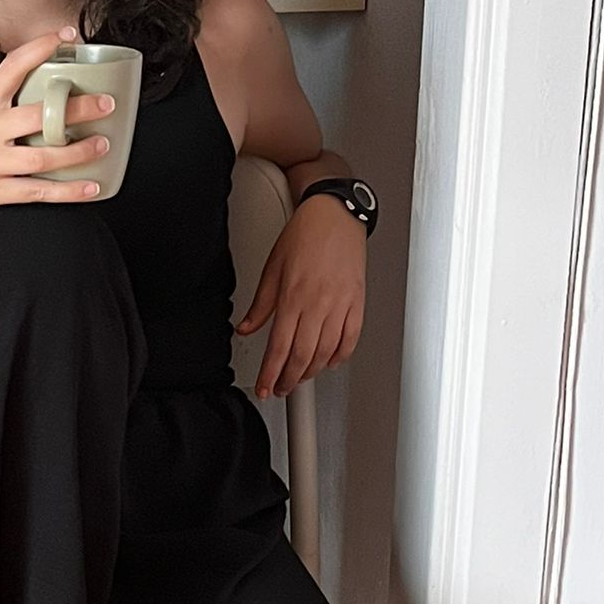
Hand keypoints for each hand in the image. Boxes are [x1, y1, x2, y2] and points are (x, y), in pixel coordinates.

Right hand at [0, 26, 116, 235]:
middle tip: (106, 102)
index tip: (67, 35)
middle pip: (36, 115)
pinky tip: (91, 188)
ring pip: (42, 156)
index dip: (40, 48)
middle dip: (75, 108)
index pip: (11, 67)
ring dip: (78, 152)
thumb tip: (47, 103)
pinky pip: (38, 192)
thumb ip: (1, 112)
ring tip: (103, 144)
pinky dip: (68, 191)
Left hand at [234, 193, 364, 397]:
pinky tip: (329, 362)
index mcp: (292, 296)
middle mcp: (317, 303)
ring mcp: (340, 304)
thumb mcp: (272, 268)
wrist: (335, 214)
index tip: (265, 388)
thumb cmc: (305, 235)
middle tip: (280, 388)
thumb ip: (260, 305)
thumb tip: (246, 328)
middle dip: (289, 379)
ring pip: (326, 352)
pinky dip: (339, 356)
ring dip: (312, 371)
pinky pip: (350, 338)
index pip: (278, 347)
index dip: (270, 374)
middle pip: (302, 356)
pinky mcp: (357, 302)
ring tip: (300, 377)